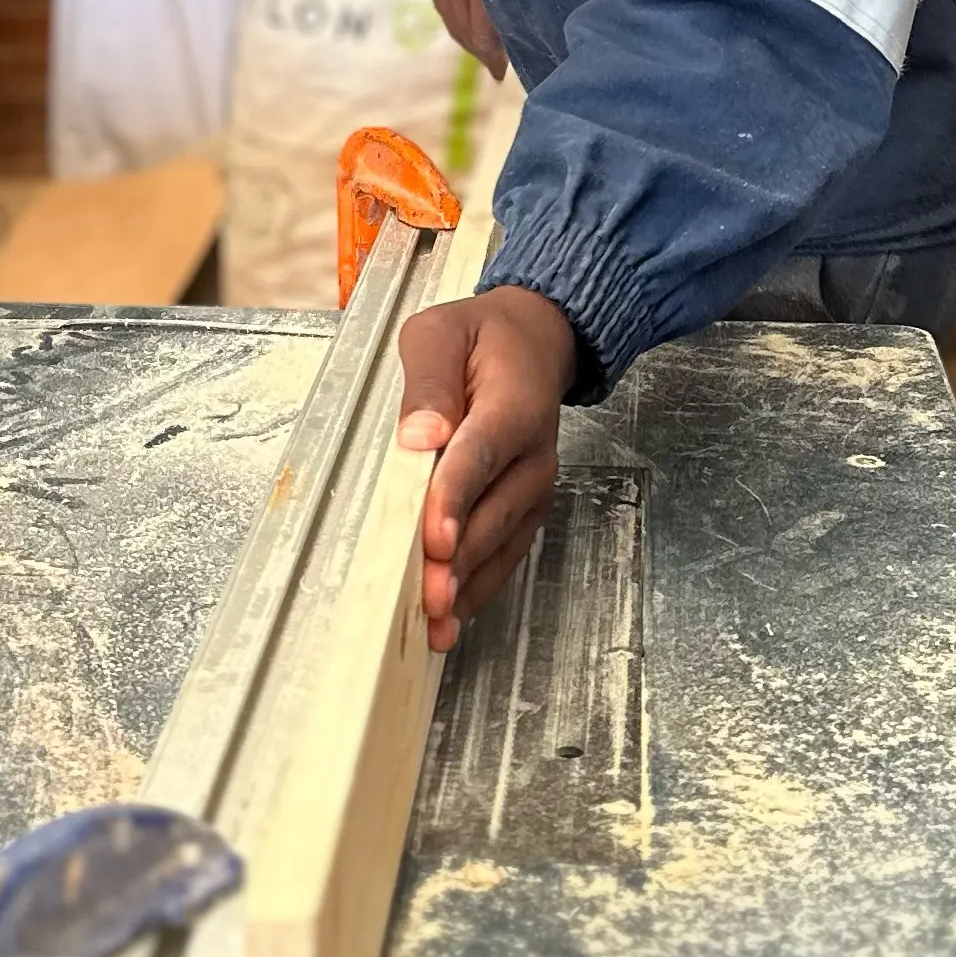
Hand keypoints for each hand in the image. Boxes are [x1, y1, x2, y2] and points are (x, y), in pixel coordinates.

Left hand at [396, 284, 575, 651]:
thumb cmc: (480, 338)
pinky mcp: (526, 509)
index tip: (435, 538)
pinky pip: (506, 554)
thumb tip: (419, 435)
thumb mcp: (440, 332)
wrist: (536, 342)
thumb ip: (428, 380)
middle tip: (426, 598)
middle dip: (458, 559)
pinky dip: (479, 587)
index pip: (481, 455)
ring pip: (502, 542)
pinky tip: (451, 617)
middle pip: (494, 512)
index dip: (456, 499)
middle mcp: (533, 454)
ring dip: (468, 584)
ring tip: (434, 624)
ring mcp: (534, 487)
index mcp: (513, 404)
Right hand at [424, 0, 510, 80]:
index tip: (502, 72)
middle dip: (482, 50)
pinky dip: (458, 19)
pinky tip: (474, 22)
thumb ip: (521, 11)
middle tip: (498, 62)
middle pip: (463, 31)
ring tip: (488, 44)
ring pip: (452, 23)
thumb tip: (513, 56)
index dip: (493, 57)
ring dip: (469, 36)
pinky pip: (443, 8)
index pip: (480, 34)